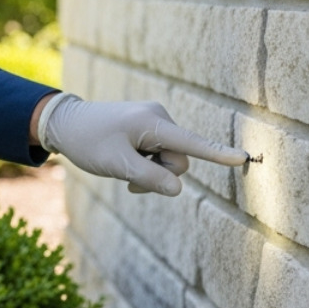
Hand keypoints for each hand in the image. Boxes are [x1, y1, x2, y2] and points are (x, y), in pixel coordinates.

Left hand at [37, 93, 247, 195]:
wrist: (63, 123)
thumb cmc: (87, 141)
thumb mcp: (116, 164)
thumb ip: (148, 178)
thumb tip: (178, 189)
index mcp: (153, 122)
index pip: (191, 143)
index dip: (218, 154)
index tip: (244, 157)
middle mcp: (159, 118)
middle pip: (179, 161)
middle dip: (159, 176)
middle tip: (128, 179)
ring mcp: (154, 123)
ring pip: (169, 162)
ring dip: (150, 173)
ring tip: (123, 169)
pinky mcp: (148, 129)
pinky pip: (159, 155)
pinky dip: (145, 165)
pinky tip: (126, 163)